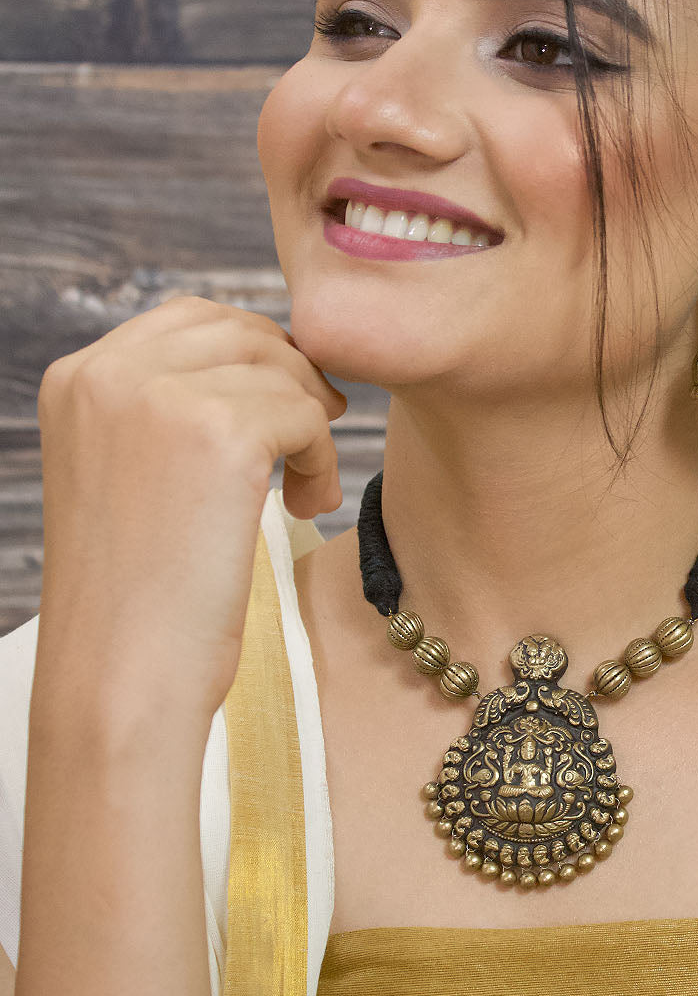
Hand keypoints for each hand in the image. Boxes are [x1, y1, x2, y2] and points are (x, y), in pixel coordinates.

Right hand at [34, 296, 347, 723]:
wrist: (121, 677)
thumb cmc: (137, 594)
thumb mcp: (127, 474)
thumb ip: (167, 407)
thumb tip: (265, 353)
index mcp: (77, 378)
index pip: (191, 318)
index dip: (253, 353)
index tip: (282, 404)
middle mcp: (108, 372)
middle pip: (243, 332)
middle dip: (292, 380)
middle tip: (310, 439)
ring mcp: (159, 395)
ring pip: (282, 371)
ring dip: (312, 425)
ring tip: (303, 490)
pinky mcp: (219, 432)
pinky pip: (308, 414)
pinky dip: (322, 459)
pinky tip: (304, 506)